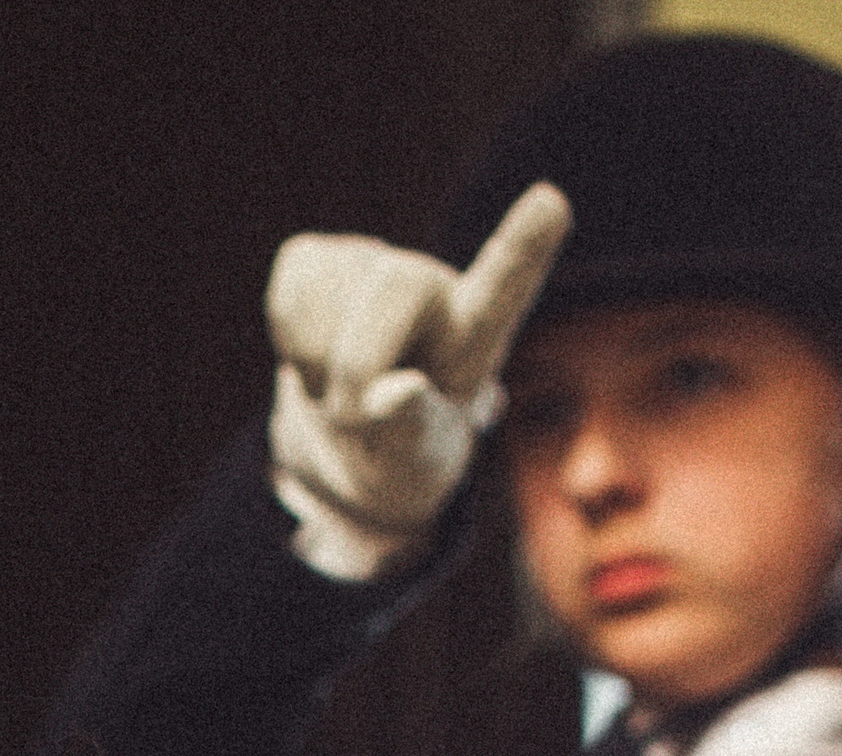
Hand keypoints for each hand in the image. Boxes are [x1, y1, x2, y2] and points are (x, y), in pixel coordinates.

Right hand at [265, 182, 570, 580]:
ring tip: (337, 387)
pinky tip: (313, 357)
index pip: (503, 291)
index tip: (552, 206)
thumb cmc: (395, 453)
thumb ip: (410, 432)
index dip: (522, 250)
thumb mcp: (409, 463)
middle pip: (395, 285)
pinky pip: (292, 293)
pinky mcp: (319, 258)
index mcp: (476, 338)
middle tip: (350, 418)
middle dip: (359, 362)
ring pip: (329, 297)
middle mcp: (433, 285)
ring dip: (318, 365)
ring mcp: (374, 263)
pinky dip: (290, 342)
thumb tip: (401, 392)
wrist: (341, 443)